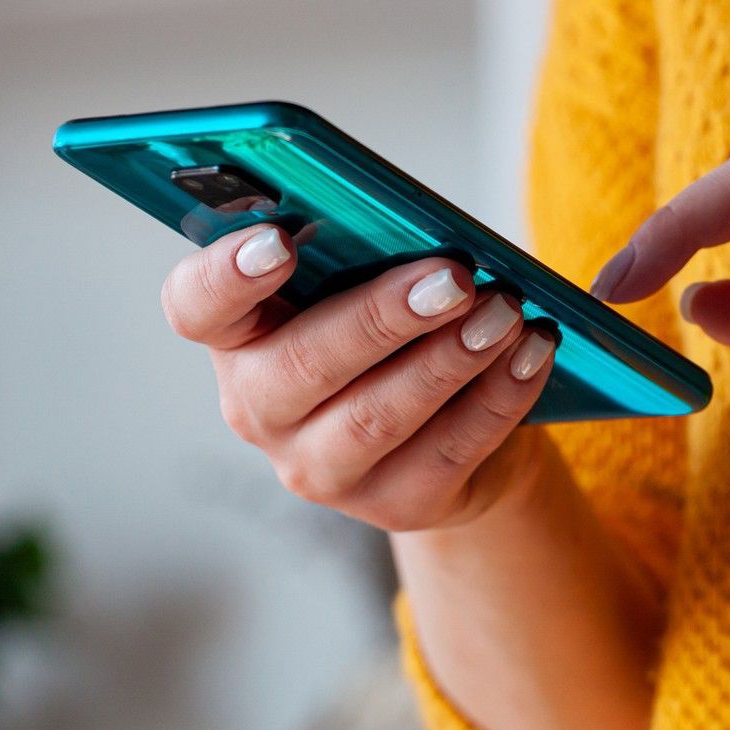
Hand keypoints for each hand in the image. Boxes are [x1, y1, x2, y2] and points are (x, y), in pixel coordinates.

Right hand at [161, 225, 558, 531]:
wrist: (458, 430)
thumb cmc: (402, 328)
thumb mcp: (374, 281)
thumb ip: (370, 252)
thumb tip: (420, 225)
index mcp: (239, 335)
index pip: (197, 306)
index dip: (227, 276)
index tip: (280, 240)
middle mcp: (261, 409)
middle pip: (299, 368)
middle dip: (382, 318)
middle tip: (453, 277)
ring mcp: (322, 469)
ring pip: (376, 418)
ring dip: (450, 358)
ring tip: (505, 312)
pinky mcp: (395, 504)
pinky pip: (448, 452)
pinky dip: (498, 397)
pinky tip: (532, 353)